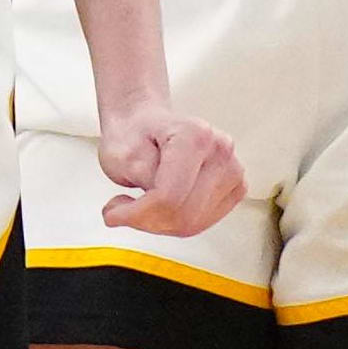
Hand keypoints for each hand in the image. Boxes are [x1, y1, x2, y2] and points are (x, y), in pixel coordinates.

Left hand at [99, 101, 246, 237]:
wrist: (144, 125)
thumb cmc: (133, 135)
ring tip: (140, 204)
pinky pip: (203, 223)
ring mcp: (232, 169)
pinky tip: (160, 206)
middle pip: (184, 214)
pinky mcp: (234, 186)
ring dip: (159, 223)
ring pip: (194, 223)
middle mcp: (220, 149)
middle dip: (146, 221)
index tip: (112, 213)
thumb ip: (142, 179)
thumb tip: (155, 209)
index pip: (169, 196)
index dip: (137, 214)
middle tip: (122, 211)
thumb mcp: (121, 155)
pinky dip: (176, 223)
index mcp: (195, 134)